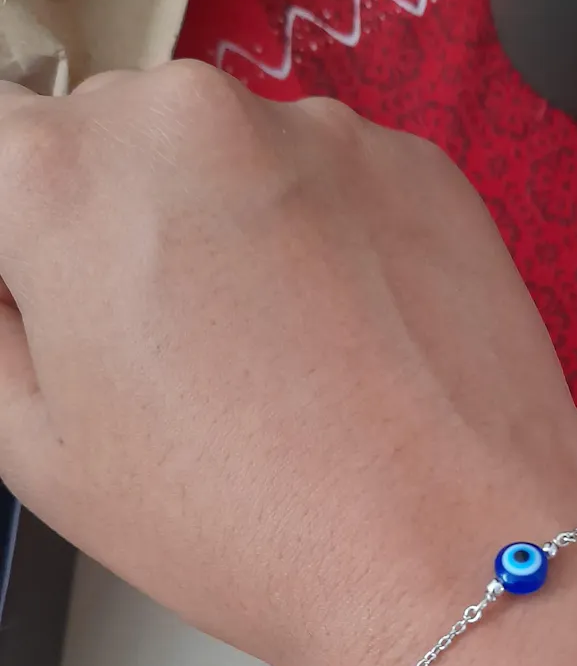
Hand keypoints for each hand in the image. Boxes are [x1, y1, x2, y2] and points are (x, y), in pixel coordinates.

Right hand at [0, 64, 576, 665]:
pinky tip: (349, 335)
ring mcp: (319, 130)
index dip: (24, 235)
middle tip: (175, 341)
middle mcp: (188, 115)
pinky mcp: (417, 161)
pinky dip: (330, 233)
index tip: (57, 292)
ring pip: (235, 156)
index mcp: (62, 173)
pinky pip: (337, 178)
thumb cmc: (247, 520)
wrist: (444, 551)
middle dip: (126, 220)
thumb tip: (11, 281)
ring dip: (234, 222)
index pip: (0, 148)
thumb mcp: (38, 445)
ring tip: (280, 351)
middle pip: (118, 138)